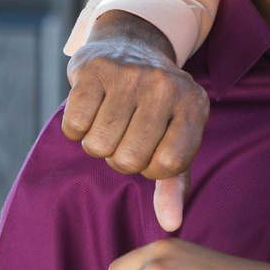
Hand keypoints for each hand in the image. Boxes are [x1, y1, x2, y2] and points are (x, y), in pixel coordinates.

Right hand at [63, 11, 209, 229]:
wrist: (131, 45)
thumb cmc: (156, 106)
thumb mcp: (176, 138)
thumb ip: (175, 184)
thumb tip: (171, 224)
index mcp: (194, 105)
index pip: (168, 166)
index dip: (151, 168)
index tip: (150, 151)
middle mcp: (166, 86)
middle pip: (129, 159)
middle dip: (120, 158)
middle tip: (124, 136)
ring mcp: (130, 75)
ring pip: (98, 145)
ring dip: (98, 144)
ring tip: (109, 123)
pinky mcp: (95, 69)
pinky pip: (74, 126)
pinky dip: (76, 129)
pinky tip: (91, 111)